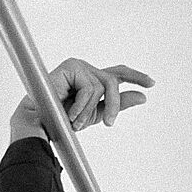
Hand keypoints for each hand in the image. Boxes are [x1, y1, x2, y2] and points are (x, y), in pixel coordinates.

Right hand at [11, 58, 153, 140]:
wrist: (40, 124)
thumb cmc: (61, 121)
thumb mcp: (96, 115)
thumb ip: (117, 105)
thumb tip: (142, 97)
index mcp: (91, 81)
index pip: (117, 74)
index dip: (135, 76)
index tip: (151, 83)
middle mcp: (86, 71)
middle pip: (113, 80)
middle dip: (114, 102)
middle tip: (109, 123)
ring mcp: (78, 67)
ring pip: (103, 86)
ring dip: (89, 110)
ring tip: (75, 120)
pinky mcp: (71, 67)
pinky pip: (90, 87)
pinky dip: (81, 105)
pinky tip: (70, 113)